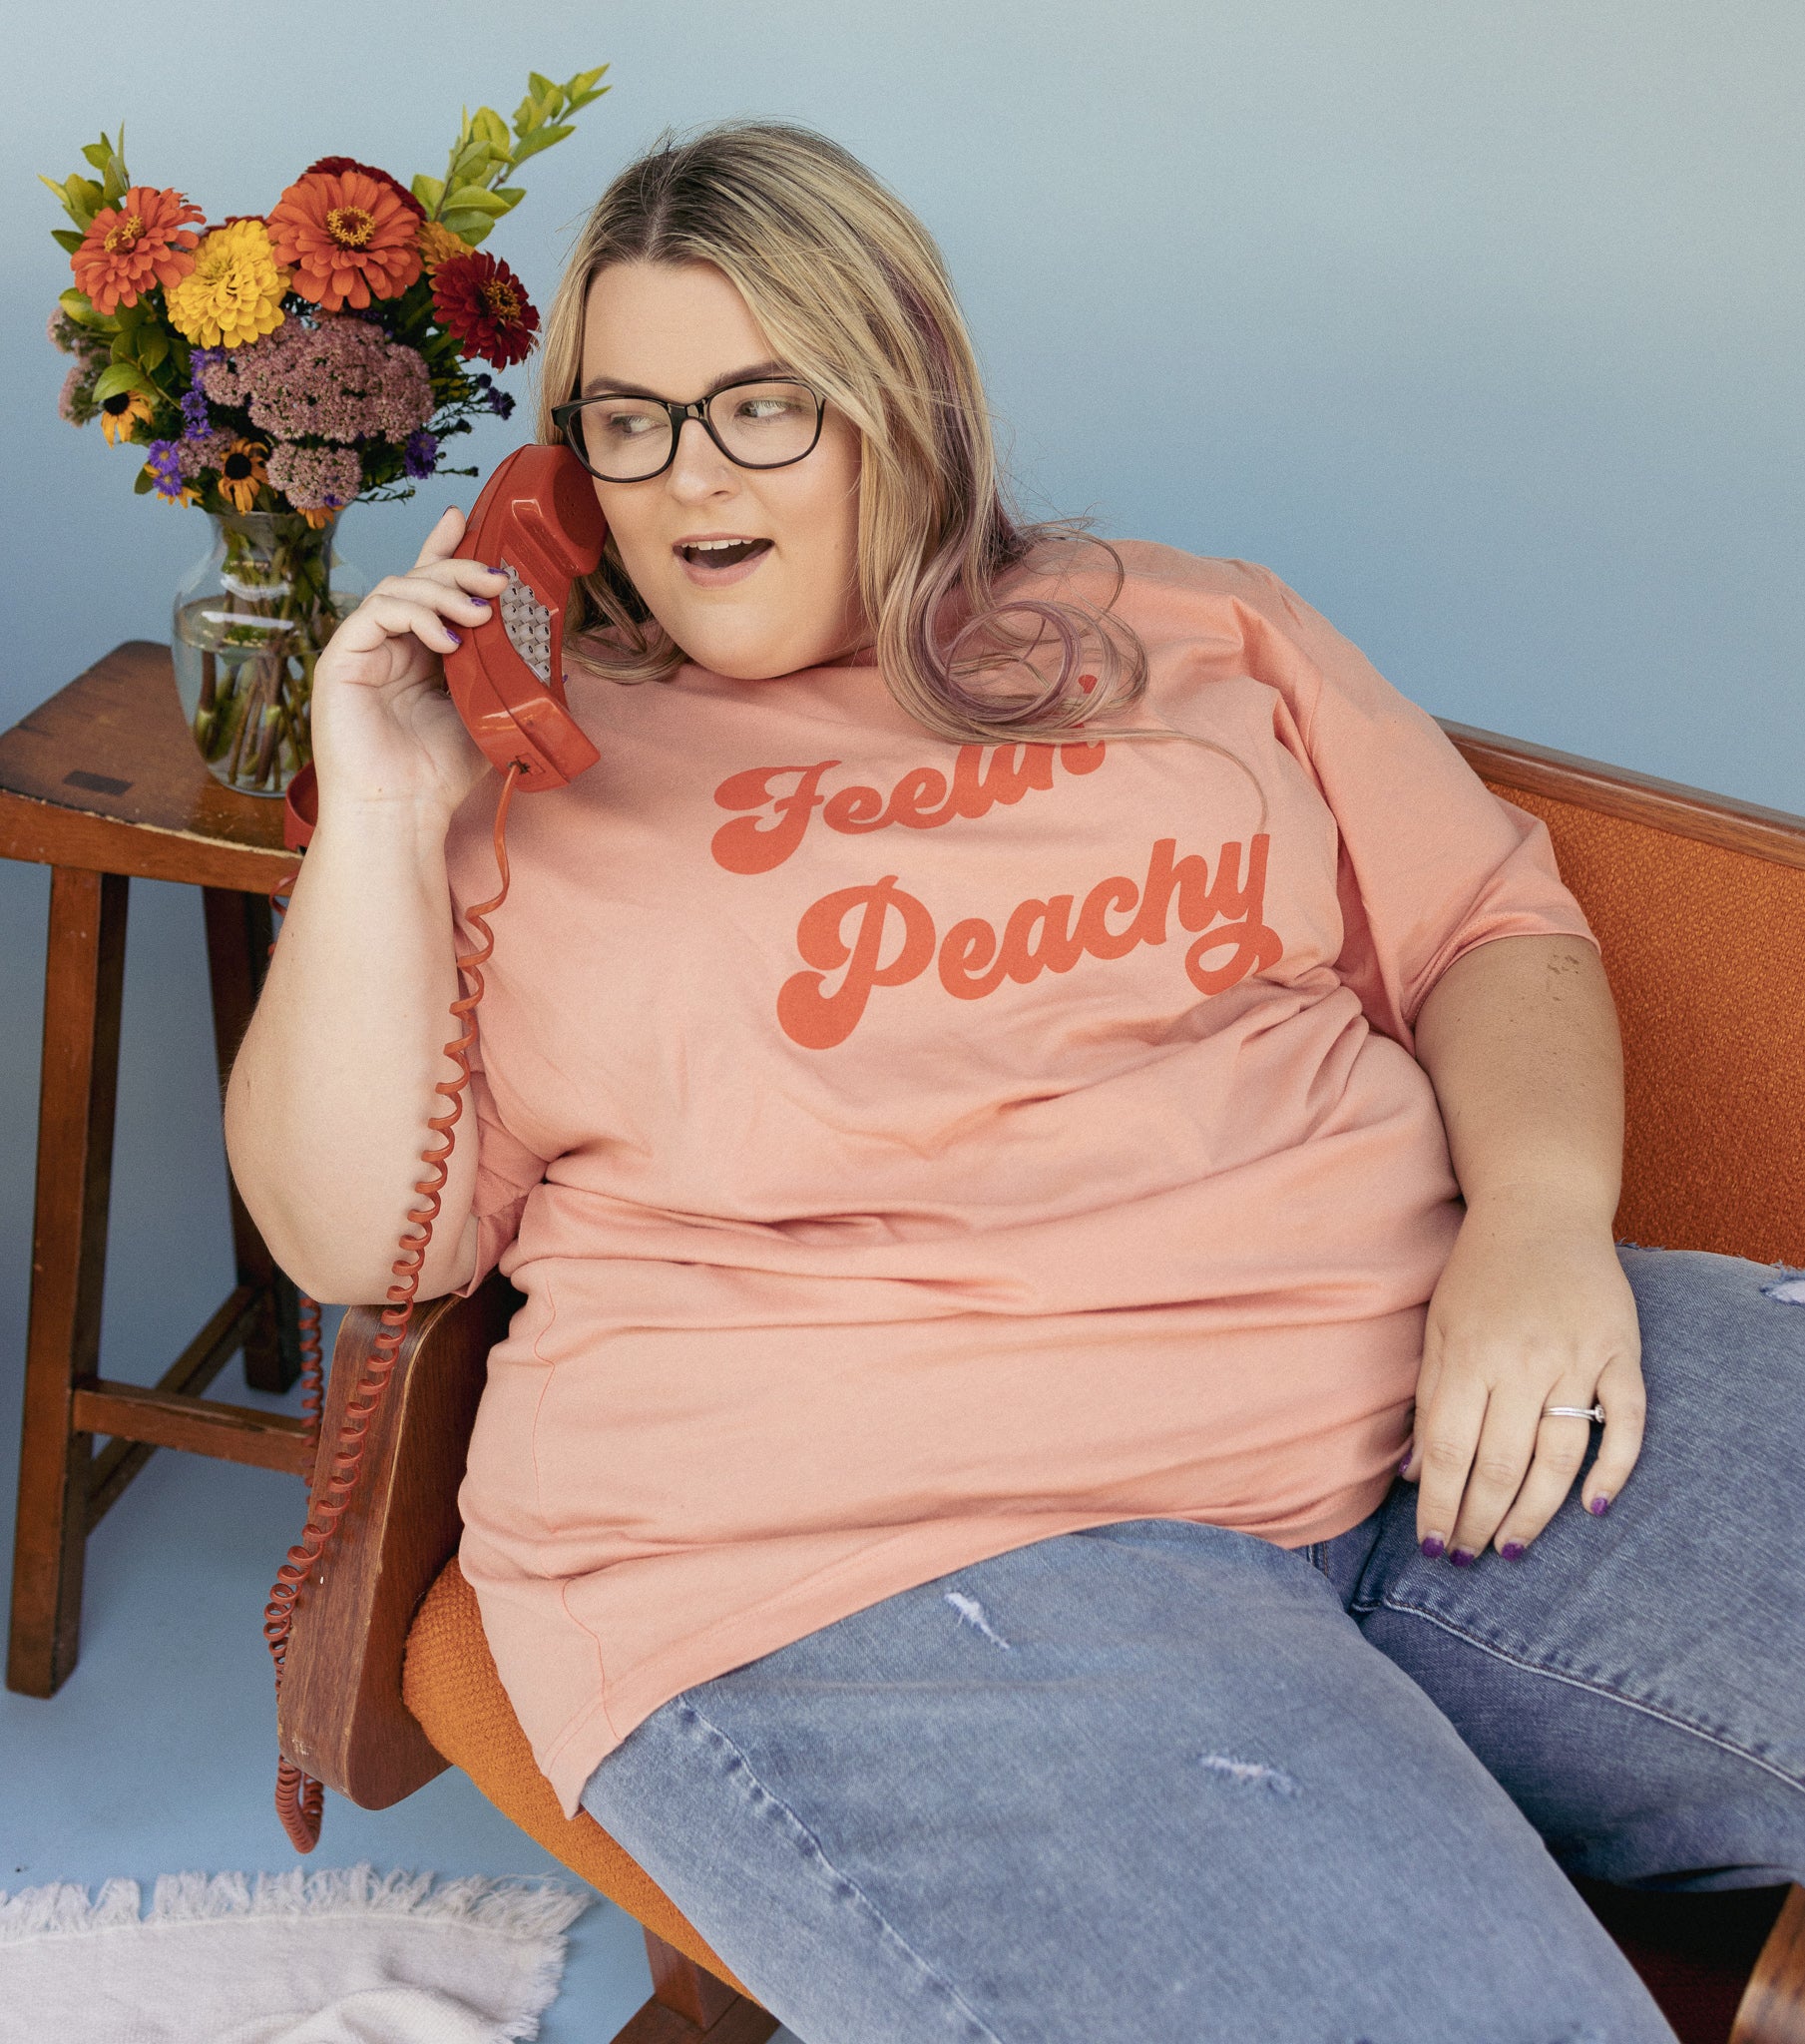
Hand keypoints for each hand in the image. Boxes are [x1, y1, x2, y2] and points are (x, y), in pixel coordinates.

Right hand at [311, 506, 512, 821]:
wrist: (403, 811)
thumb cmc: (440, 772)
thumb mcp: (488, 711)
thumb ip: (505, 675)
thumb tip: (550, 649)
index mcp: (419, 651)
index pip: (430, 588)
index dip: (444, 550)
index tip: (466, 519)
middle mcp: (388, 643)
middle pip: (418, 579)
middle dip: (460, 570)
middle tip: (499, 580)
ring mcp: (362, 649)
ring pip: (398, 589)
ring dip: (444, 593)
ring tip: (480, 616)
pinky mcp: (341, 659)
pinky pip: (376, 612)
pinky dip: (415, 616)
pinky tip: (447, 641)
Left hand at [1399, 1190, 1644, 1560]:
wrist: (1541, 1208)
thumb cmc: (1480, 1272)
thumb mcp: (1438, 1326)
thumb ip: (1429, 1399)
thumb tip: (1414, 1476)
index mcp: (1467, 1354)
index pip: (1449, 1451)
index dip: (1440, 1505)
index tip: (1433, 1546)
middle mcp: (1520, 1361)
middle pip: (1499, 1463)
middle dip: (1480, 1520)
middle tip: (1468, 1558)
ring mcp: (1575, 1357)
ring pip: (1557, 1456)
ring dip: (1535, 1512)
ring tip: (1513, 1548)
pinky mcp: (1620, 1352)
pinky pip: (1625, 1422)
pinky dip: (1614, 1468)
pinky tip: (1594, 1507)